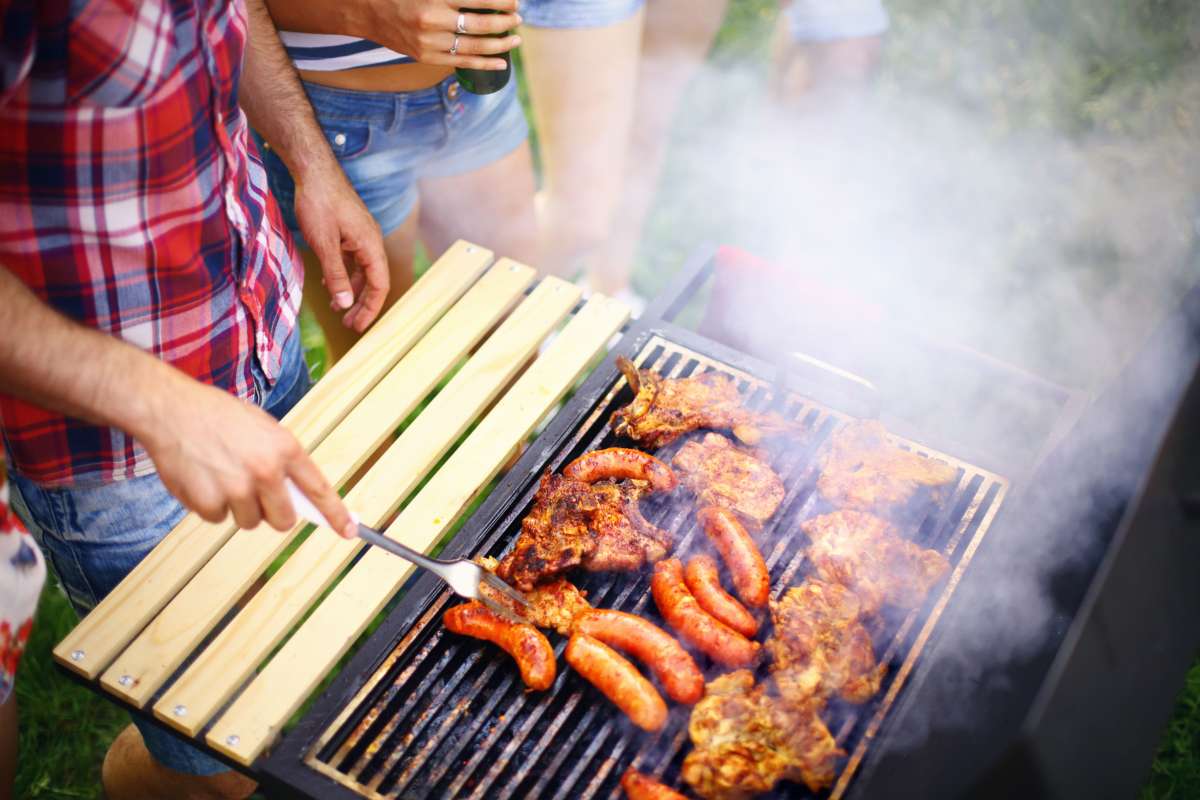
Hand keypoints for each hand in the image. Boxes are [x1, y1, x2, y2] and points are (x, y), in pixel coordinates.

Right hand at [139, 371, 356, 537]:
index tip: (349, 530)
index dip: (335, 514)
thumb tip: (296, 494)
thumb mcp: (263, 427)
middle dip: (273, 513)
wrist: (171, 409)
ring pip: (249, 521)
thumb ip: (282, 459)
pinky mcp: (208, 502)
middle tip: (256, 494)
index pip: (318, 489)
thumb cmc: (217, 415)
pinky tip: (202, 479)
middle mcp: (265, 471)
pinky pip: (217, 519)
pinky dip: (210, 506)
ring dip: (238, 507)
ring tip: (222, 475)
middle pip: (283, 520)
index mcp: (284, 449)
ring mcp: (236, 489)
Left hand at [292, 161, 388, 331]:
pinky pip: (353, 259)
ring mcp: (362, 236)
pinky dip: (345, 274)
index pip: (379, 285)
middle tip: (349, 325)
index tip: (358, 326)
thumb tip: (345, 304)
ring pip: (363, 271)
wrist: (313, 170)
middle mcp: (371, 241)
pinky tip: (331, 283)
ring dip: (352, 290)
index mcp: (371, 245)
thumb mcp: (324, 244)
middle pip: (374, 281)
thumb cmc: (319, 203)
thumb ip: (336, 275)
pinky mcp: (351, 230)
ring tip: (339, 308)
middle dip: (362, 304)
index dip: (370, 308)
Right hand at [364, 0, 521, 69]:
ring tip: (515, 40)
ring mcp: (430, 42)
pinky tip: (502, 62)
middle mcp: (433, 21)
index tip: (515, 2)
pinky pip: (462, 63)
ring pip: (474, 47)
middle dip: (504, 22)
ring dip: (500, 44)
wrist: (366, 11)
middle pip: (480, 25)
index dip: (500, 1)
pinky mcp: (426, 57)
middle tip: (518, 18)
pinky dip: (484, 64)